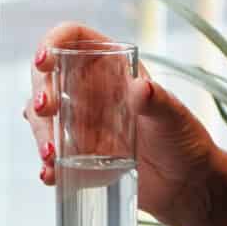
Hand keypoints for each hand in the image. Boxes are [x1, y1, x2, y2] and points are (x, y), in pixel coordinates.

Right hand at [22, 22, 226, 225]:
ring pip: (43, 115)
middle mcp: (91, 89)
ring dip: (40, 131)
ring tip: (50, 154)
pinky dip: (47, 163)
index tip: (44, 61)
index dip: (53, 43)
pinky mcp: (77, 152)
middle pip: (49, 77)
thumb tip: (142, 88)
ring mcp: (80, 121)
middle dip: (40, 92)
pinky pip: (52, 151)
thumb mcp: (174, 119)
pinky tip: (50, 174)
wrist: (186, 186)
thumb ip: (158, 102)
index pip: (75, 39)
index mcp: (113, 66)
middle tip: (44, 110)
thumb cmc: (184, 141)